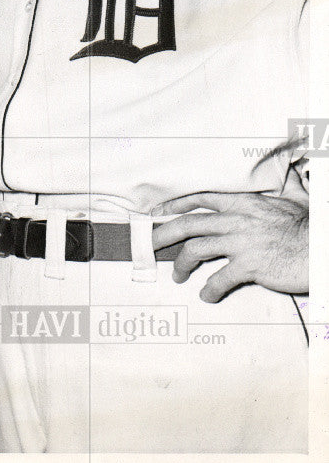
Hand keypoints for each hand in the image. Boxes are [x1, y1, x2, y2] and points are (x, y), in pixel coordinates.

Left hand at [152, 189, 307, 302]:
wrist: (319, 247)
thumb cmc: (308, 225)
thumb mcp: (294, 196)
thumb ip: (284, 182)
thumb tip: (286, 167)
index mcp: (243, 202)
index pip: (201, 198)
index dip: (176, 204)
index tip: (159, 212)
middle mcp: (236, 219)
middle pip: (189, 224)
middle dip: (164, 234)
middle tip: (151, 245)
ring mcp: (241, 243)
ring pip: (197, 250)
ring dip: (182, 265)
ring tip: (178, 276)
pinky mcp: (249, 266)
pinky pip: (219, 279)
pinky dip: (210, 289)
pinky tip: (208, 295)